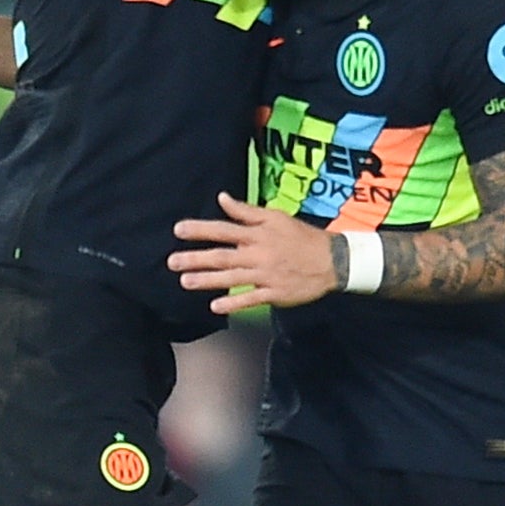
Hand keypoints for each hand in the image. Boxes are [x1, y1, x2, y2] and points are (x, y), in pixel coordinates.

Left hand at [169, 192, 341, 313]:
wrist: (332, 260)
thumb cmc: (301, 236)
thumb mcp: (275, 217)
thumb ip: (246, 211)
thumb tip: (222, 198)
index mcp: (258, 234)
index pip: (224, 229)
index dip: (200, 229)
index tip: (178, 230)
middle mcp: (258, 254)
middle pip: (223, 256)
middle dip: (196, 258)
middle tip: (172, 261)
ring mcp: (266, 275)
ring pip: (232, 278)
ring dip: (207, 280)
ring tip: (185, 282)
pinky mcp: (274, 293)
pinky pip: (251, 299)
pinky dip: (234, 302)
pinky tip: (216, 306)